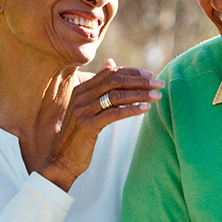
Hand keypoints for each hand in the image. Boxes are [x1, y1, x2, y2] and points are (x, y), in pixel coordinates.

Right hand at [38, 59, 162, 190]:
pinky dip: (132, 110)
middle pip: (115, 81)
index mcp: (81, 89)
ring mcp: (83, 110)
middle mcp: (81, 96)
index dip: (131, 72)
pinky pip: (115, 113)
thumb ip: (98, 86)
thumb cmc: (79, 133)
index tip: (149, 75)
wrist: (62, 159)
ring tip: (157, 96)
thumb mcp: (87, 106)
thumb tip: (110, 62)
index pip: (110, 73)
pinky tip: (146, 109)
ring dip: (140, 94)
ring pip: (117, 96)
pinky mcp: (88, 125)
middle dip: (140, 81)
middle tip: (158, 84)